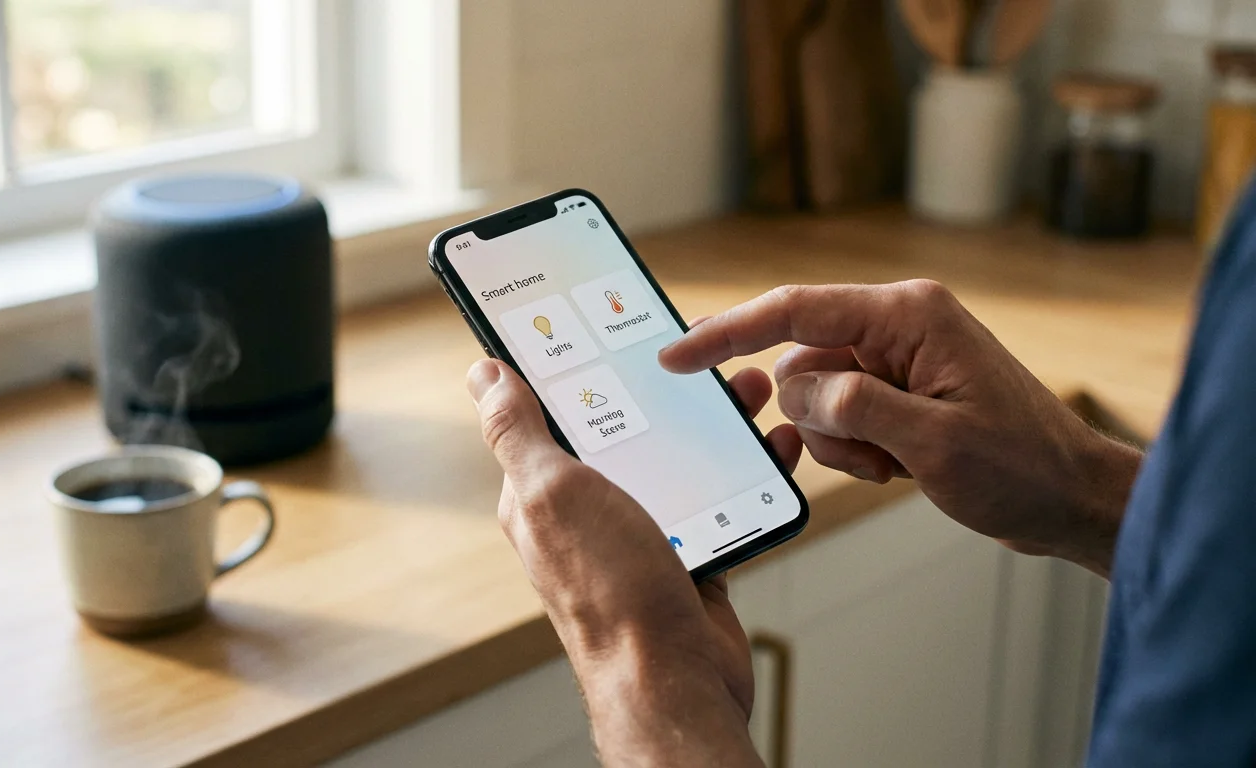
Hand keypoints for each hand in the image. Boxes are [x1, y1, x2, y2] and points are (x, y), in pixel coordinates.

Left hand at [467, 357, 799, 766]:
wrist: (674, 678)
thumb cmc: (609, 592)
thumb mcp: (552, 493)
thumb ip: (518, 432)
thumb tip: (483, 374)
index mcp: (542, 490)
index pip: (549, 409)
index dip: (574, 362)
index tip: (604, 321)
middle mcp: (587, 510)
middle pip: (625, 427)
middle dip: (664, 387)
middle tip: (705, 355)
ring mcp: (638, 533)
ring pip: (677, 457)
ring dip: (713, 422)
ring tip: (751, 392)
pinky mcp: (685, 554)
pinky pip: (716, 497)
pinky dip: (746, 469)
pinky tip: (771, 450)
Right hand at [659, 281, 1141, 576]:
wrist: (1070, 500)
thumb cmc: (1022, 468)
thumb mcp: (934, 442)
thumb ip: (854, 405)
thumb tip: (792, 388)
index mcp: (908, 314)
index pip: (793, 310)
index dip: (726, 333)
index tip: (675, 354)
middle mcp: (899, 324)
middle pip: (801, 360)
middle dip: (814, 417)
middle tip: (870, 454)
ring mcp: (898, 358)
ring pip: (814, 395)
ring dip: (838, 441)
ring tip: (894, 464)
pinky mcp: (898, 390)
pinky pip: (837, 414)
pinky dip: (851, 449)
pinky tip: (898, 467)